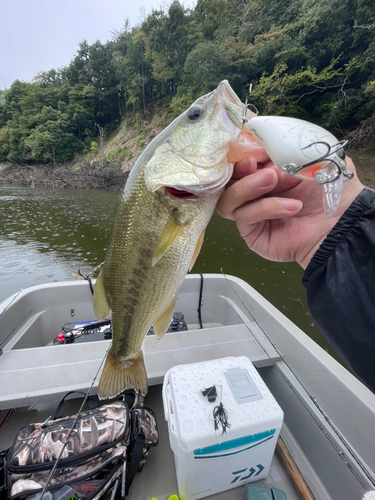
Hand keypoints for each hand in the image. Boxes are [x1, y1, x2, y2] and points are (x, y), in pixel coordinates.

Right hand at [216, 156, 363, 268]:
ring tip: (273, 179)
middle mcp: (256, 191)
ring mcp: (252, 213)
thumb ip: (285, 145)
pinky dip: (266, 207)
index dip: (240, 151)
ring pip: (228, 198)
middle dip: (239, 168)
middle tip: (256, 162)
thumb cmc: (330, 189)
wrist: (342, 222)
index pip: (238, 158)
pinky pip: (244, 216)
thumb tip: (258, 145)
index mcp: (266, 170)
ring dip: (248, 186)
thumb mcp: (310, 156)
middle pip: (226, 178)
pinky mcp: (252, 233)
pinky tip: (291, 206)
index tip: (255, 147)